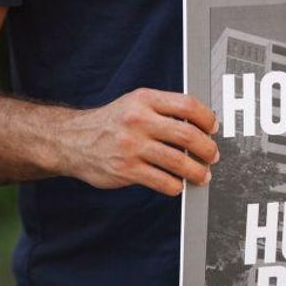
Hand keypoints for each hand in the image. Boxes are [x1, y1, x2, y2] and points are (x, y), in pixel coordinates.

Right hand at [45, 88, 219, 196]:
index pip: (187, 105)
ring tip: (202, 175)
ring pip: (178, 162)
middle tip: (212, 156)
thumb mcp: (135, 104)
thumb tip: (201, 125)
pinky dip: (176, 185)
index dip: (207, 118)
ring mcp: (131, 146)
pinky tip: (177, 184)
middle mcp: (138, 121)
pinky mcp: (126, 170)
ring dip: (197, 171)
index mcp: (144, 100)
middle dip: (207, 149)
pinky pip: (163, 182)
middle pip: (187, 135)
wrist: (72, 140)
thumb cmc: (111, 123)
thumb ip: (164, 110)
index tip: (213, 128)